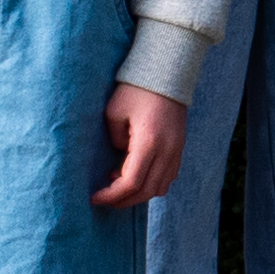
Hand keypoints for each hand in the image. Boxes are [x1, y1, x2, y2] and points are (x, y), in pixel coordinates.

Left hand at [91, 85, 185, 210]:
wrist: (168, 72)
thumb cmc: (136, 89)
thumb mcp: (114, 112)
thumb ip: (115, 139)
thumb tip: (121, 154)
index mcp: (149, 142)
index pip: (131, 182)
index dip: (111, 196)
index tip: (95, 197)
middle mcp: (167, 150)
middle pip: (146, 191)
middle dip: (123, 201)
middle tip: (104, 199)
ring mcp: (176, 150)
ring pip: (160, 188)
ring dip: (138, 193)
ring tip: (119, 185)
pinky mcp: (179, 147)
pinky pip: (168, 177)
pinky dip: (151, 184)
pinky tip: (137, 174)